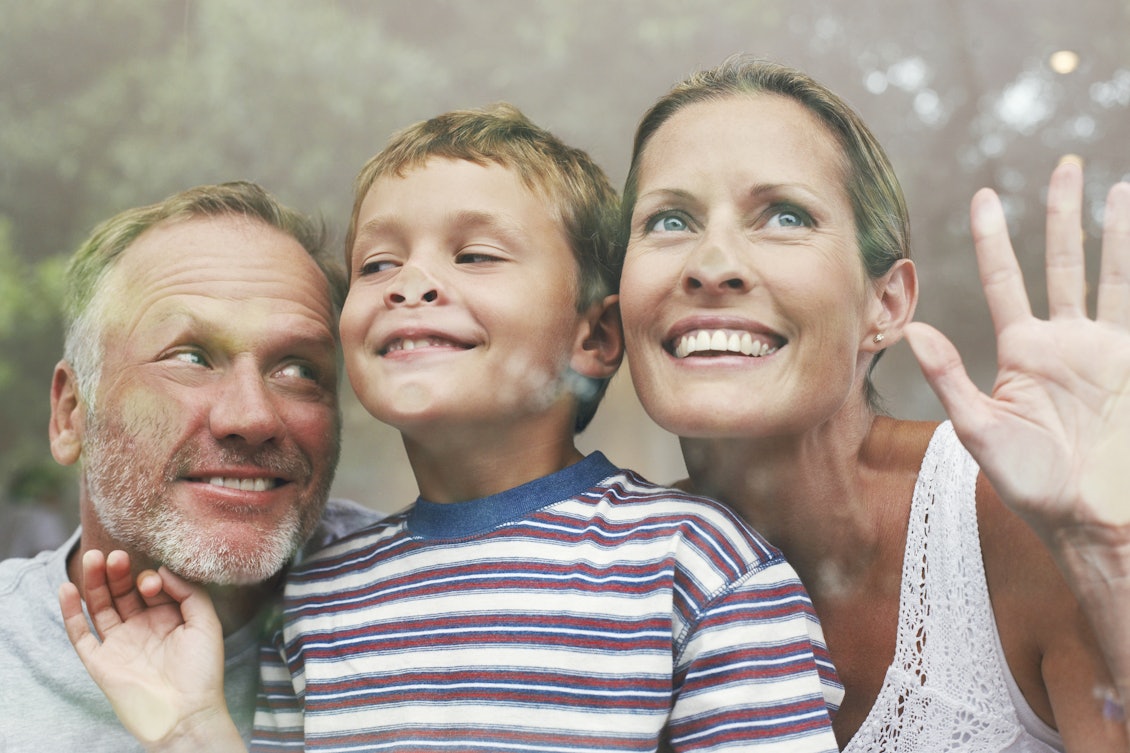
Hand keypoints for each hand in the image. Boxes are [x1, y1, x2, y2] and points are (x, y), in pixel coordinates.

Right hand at [58, 549, 243, 750]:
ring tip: (92, 558)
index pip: (150, 587)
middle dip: (117, 572)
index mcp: (166, 618)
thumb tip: (161, 570)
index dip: (148, 579)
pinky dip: (71, 612)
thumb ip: (188, 592)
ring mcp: (119, 644)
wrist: (185, 714)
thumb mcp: (205, 623)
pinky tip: (67, 588)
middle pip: (121, 591)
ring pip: (100, 606)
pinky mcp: (100, 661)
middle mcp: (141, 628)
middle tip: (113, 555)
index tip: (151, 583)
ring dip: (94, 582)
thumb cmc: (201, 671)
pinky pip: (80, 634)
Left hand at [905, 160, 1129, 541]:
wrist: (1092, 515)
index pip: (1004, 279)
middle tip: (1065, 164)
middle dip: (1063, 214)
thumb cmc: (1031, 483)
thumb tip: (911, 329)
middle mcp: (1063, 341)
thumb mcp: (979, 430)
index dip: (994, 238)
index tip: (985, 196)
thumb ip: (948, 377)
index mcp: (1021, 351)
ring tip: (1114, 186)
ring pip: (1109, 273)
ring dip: (1113, 231)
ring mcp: (1104, 349)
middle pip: (1062, 261)